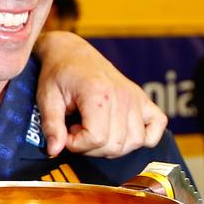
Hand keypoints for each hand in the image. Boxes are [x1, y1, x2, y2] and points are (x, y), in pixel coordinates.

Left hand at [35, 31, 166, 156]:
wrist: (72, 53)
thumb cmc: (58, 75)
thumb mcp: (47, 98)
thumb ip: (51, 126)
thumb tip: (54, 150)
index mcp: (98, 93)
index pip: (97, 138)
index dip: (77, 144)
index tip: (66, 133)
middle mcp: (123, 95)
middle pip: (115, 145)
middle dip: (91, 147)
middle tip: (77, 130)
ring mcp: (136, 97)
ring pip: (135, 142)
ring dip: (112, 145)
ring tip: (94, 128)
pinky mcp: (144, 99)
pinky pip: (157, 128)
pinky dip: (144, 137)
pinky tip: (121, 130)